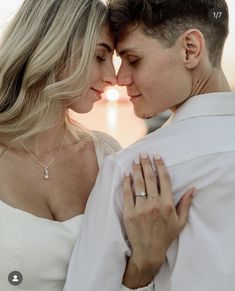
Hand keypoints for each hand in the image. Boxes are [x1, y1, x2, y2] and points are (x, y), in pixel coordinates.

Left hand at [122, 154, 194, 288]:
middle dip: (146, 164)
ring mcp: (141, 209)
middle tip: (143, 154)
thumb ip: (186, 203)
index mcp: (167, 204)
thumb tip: (193, 188)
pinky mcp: (129, 213)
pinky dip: (126, 183)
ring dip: (137, 170)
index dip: (160, 166)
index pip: (164, 180)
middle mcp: (154, 204)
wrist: (149, 251)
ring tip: (135, 159)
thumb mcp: (180, 221)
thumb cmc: (166, 235)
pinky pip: (127, 194)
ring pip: (138, 184)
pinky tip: (126, 174)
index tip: (156, 156)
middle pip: (150, 179)